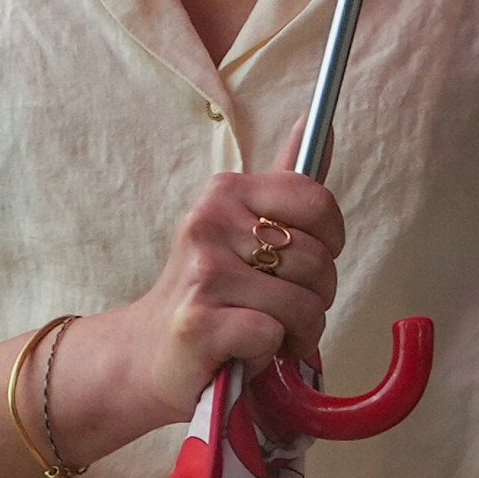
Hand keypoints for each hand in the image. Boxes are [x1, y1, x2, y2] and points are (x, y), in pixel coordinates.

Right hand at [48, 170, 341, 461]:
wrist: (148, 355)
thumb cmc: (209, 292)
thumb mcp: (242, 229)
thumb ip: (284, 184)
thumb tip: (315, 122)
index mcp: (226, 191)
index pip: (317, 202)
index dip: (330, 242)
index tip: (305, 263)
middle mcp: (209, 222)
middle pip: (317, 261)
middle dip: (315, 298)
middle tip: (278, 310)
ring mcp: (202, 273)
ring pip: (302, 305)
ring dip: (296, 333)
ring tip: (262, 333)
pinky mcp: (198, 323)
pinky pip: (273, 335)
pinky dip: (268, 354)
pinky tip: (241, 350)